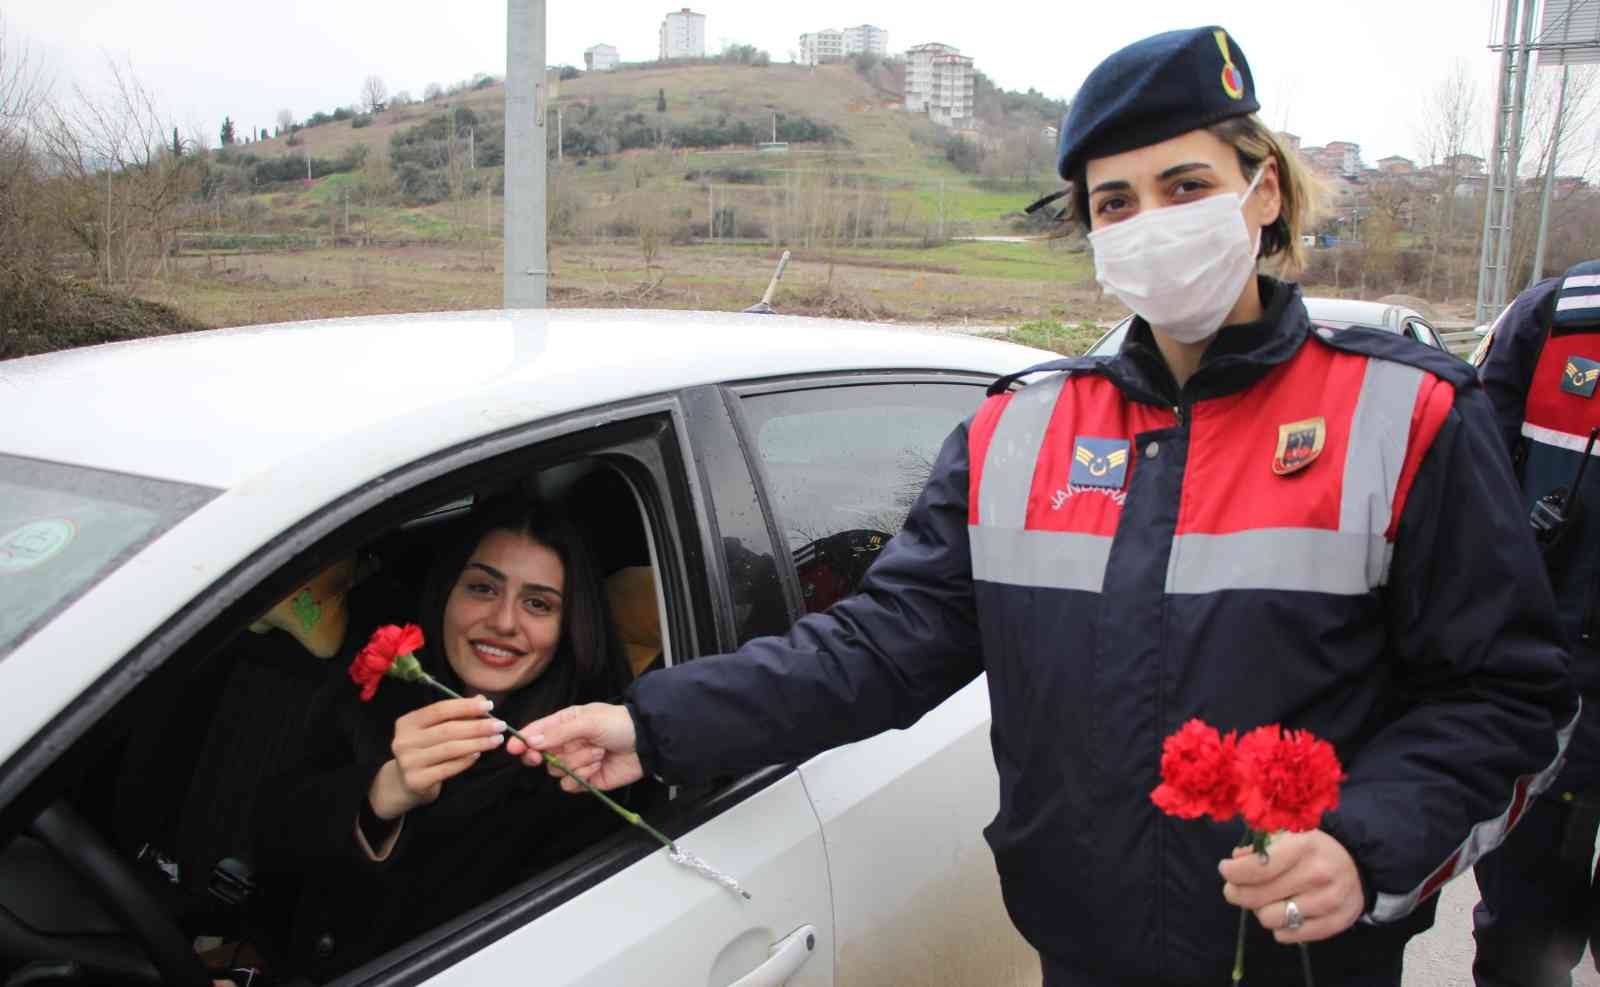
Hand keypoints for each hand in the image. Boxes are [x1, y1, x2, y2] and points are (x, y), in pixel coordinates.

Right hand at [368, 697, 504, 818]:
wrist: (406, 784)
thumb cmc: (426, 751)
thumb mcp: (435, 730)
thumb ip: (457, 714)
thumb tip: (482, 700)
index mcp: (407, 723)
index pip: (439, 710)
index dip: (465, 706)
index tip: (489, 706)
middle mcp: (404, 741)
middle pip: (447, 730)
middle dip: (478, 726)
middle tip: (500, 725)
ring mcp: (409, 762)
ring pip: (450, 749)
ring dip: (478, 743)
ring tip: (496, 740)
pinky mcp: (417, 780)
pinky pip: (448, 768)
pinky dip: (466, 760)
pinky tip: (479, 754)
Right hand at [506, 702, 641, 792]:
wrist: (646, 743)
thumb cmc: (618, 724)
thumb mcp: (588, 721)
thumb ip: (559, 732)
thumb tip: (531, 741)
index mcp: (565, 723)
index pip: (536, 732)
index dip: (523, 741)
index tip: (513, 748)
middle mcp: (567, 743)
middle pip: (541, 755)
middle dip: (545, 756)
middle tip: (544, 757)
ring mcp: (576, 762)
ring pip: (557, 770)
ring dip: (576, 762)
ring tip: (597, 752)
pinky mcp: (585, 780)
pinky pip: (570, 784)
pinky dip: (582, 776)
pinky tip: (598, 767)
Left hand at [1219, 830, 1363, 943]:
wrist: (1357, 865)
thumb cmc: (1313, 849)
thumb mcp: (1288, 836)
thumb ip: (1259, 847)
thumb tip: (1235, 861)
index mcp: (1303, 847)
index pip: (1257, 868)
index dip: (1233, 872)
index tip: (1226, 869)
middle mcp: (1317, 875)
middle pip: (1257, 896)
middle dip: (1237, 893)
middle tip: (1235, 889)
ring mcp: (1328, 902)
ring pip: (1269, 919)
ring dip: (1260, 911)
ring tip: (1266, 900)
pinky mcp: (1335, 923)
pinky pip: (1288, 936)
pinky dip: (1278, 927)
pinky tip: (1284, 912)